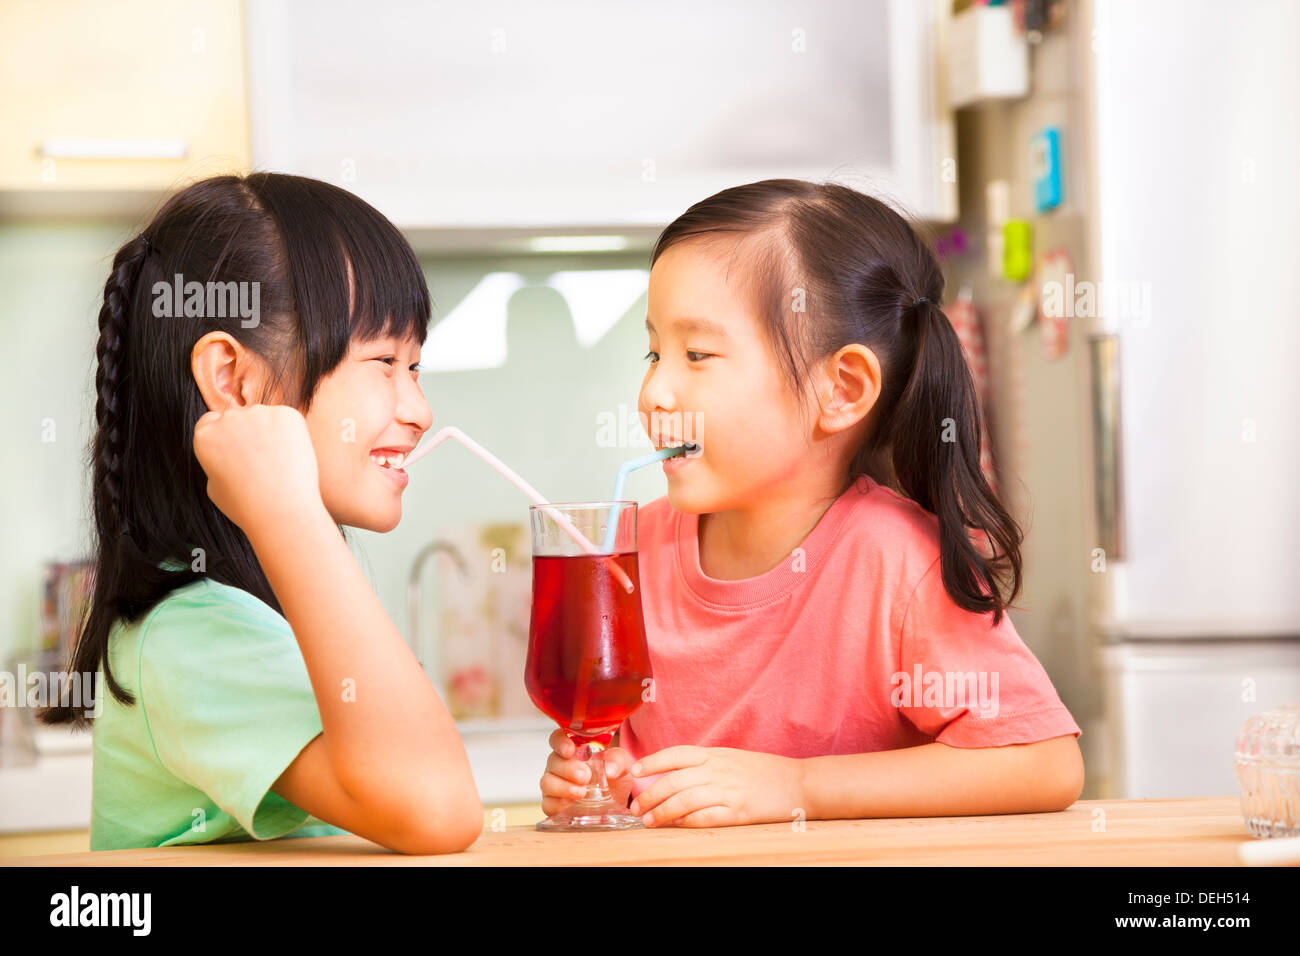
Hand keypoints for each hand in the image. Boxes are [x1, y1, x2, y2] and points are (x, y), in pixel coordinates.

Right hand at [192, 403, 324, 534]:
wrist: (281, 511)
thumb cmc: (248, 507)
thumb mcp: (215, 487)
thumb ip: (216, 462)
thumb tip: (226, 453)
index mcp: (205, 436)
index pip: (211, 421)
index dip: (226, 435)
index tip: (238, 449)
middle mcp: (227, 419)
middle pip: (239, 418)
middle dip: (250, 433)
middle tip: (265, 462)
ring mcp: (257, 414)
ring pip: (265, 418)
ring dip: (271, 432)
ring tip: (279, 464)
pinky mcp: (285, 414)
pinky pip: (287, 420)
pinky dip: (291, 434)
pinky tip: (292, 457)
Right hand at [539, 730, 634, 817]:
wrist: (616, 800)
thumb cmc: (613, 775)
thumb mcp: (621, 764)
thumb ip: (617, 761)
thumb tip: (609, 769)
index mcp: (573, 749)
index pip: (558, 738)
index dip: (560, 742)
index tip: (569, 749)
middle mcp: (560, 764)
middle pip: (553, 761)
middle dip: (568, 768)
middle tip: (585, 776)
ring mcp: (554, 784)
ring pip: (547, 782)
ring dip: (563, 787)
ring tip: (581, 792)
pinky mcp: (554, 804)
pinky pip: (548, 803)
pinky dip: (557, 804)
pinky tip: (570, 804)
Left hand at [628, 746, 805, 827]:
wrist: (801, 783)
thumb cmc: (766, 772)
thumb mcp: (733, 758)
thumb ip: (707, 764)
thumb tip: (676, 774)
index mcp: (717, 754)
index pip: (676, 754)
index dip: (652, 761)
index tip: (634, 771)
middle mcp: (719, 770)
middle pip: (674, 780)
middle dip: (649, 794)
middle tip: (635, 808)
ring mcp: (729, 791)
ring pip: (683, 800)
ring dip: (661, 812)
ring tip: (648, 821)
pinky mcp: (738, 812)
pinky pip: (705, 817)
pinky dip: (685, 822)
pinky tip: (675, 826)